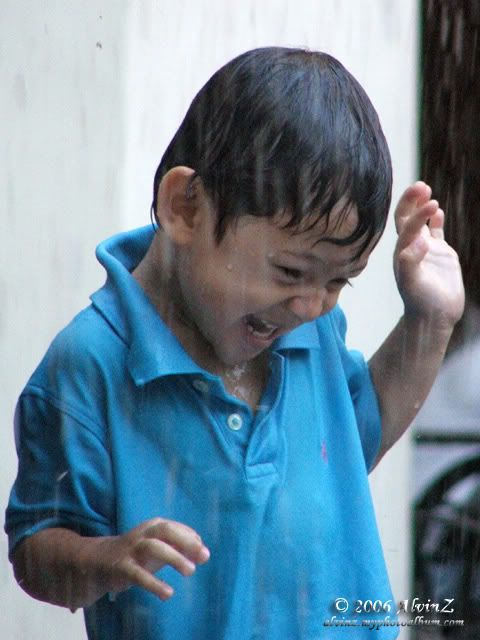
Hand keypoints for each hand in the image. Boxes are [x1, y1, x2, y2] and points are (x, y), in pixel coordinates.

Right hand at [94, 518, 209, 600]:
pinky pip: (138, 574)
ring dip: (174, 557)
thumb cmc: (138, 553)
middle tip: (204, 556)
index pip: (176, 528)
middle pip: (166, 530)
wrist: (99, 561)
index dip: (192, 538)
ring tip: (191, 572)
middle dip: (186, 541)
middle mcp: (143, 534)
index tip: (204, 553)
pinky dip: (154, 583)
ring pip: (153, 547)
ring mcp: (131, 549)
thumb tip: (204, 554)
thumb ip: (180, 549)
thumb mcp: (160, 548)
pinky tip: (168, 593)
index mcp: (154, 526)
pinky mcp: (121, 567)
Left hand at [393, 181, 464, 330]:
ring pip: (420, 222)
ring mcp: (425, 249)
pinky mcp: (439, 254)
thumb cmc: (420, 302)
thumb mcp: (413, 284)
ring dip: (422, 206)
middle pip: (406, 218)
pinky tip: (438, 211)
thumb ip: (411, 264)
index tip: (430, 204)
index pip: (407, 227)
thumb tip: (418, 243)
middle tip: (421, 186)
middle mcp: (411, 247)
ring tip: (426, 191)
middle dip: (411, 201)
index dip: (417, 214)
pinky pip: (436, 232)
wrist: (434, 316)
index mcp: (402, 252)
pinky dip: (435, 220)